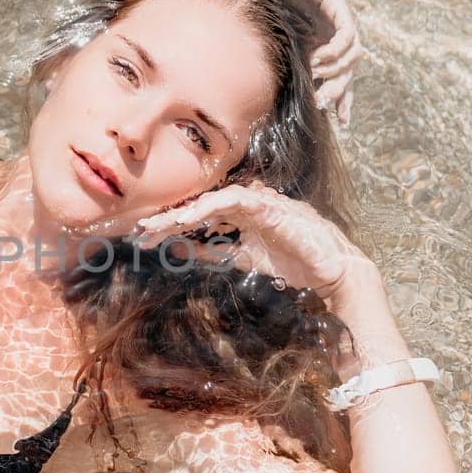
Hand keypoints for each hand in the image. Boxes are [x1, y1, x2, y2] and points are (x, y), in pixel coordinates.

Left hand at [132, 181, 372, 300]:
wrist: (331, 272)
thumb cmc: (293, 264)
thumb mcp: (243, 260)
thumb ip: (214, 253)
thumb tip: (180, 249)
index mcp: (239, 215)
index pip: (199, 215)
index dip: (172, 224)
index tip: (146, 237)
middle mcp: (246, 204)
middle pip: (200, 206)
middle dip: (169, 218)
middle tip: (140, 231)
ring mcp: (258, 202)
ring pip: (211, 200)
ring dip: (183, 213)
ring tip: (157, 227)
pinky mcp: (269, 206)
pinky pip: (233, 200)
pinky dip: (209, 208)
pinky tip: (188, 218)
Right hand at [243, 0, 362, 124]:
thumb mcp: (278, 39)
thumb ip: (291, 61)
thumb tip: (296, 95)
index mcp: (320, 39)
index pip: (341, 73)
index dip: (343, 96)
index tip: (340, 120)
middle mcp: (333, 28)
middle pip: (350, 66)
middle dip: (341, 89)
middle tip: (325, 102)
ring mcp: (337, 14)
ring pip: (354, 51)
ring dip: (338, 70)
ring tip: (319, 78)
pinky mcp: (335, 1)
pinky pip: (348, 32)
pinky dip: (338, 49)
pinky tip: (320, 59)